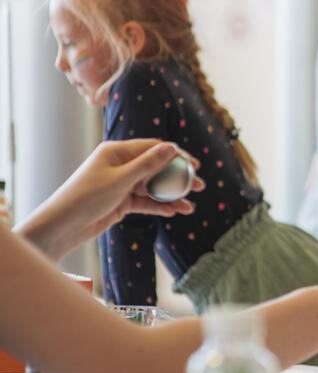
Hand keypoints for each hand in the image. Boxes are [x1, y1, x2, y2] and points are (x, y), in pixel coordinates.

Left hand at [18, 140, 204, 260]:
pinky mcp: (122, 202)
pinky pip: (146, 202)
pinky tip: (175, 212)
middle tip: (200, 186)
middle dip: (179, 177)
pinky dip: (160, 207)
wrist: (63, 226)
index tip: (196, 165)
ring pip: (154, 187)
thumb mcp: (121, 179)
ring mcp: (122, 184)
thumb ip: (148, 164)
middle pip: (157, 168)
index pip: (154, 148)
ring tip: (190, 206)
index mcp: (117, 152)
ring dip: (172, 196)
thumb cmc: (86, 197)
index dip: (177, 155)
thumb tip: (171, 147)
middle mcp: (121, 165)